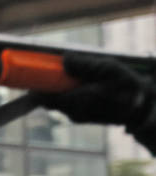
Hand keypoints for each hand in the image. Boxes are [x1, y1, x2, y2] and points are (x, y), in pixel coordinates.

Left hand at [31, 53, 155, 152]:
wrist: (142, 109)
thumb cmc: (127, 88)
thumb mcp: (108, 69)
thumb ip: (84, 64)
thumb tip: (64, 59)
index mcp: (75, 102)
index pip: (41, 97)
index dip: (35, 84)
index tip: (33, 71)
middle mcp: (72, 112)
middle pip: (48, 97)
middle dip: (49, 83)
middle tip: (56, 68)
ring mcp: (77, 116)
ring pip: (58, 100)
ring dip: (61, 87)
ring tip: (76, 74)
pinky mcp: (82, 116)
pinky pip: (68, 103)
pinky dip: (70, 92)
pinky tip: (84, 83)